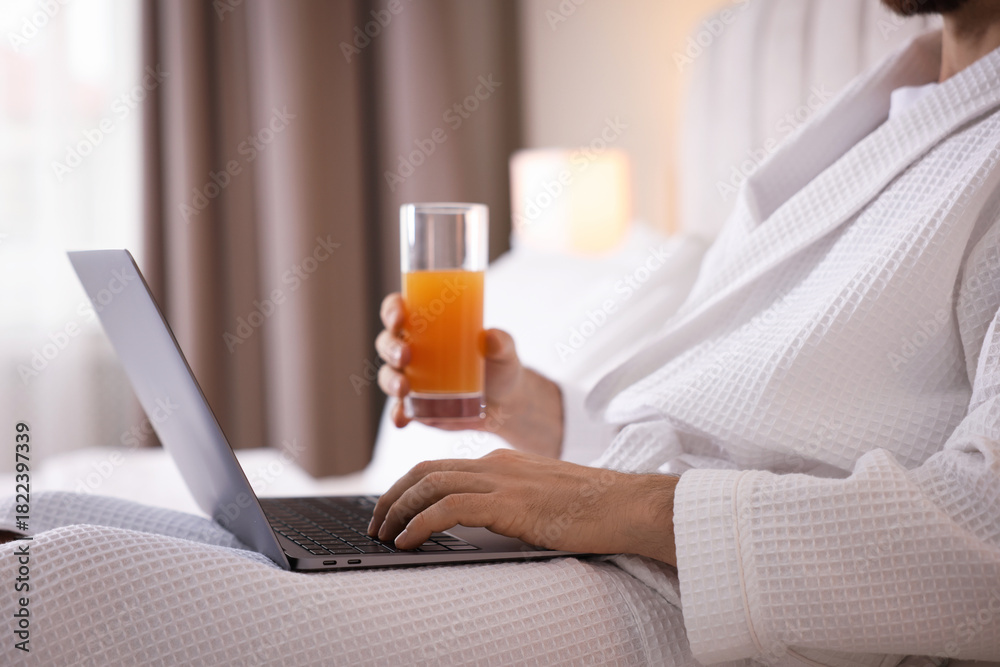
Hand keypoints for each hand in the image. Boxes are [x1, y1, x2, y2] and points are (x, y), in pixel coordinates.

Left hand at [367, 449, 678, 564]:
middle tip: (374, 524)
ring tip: (382, 535)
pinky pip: (449, 508)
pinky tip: (407, 540)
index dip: (408, 487)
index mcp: (503, 461)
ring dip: (397, 511)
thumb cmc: (594, 509)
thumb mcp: (541, 500)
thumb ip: (510, 503)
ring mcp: (503, 480)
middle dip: (391, 497)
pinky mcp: (510, 503)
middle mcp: (497, 463)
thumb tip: (481, 523)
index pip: (441, 467)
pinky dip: (419, 524)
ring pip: (430, 485)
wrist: (628, 506)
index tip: (391, 511)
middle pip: (425, 470)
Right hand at [375, 293, 563, 456]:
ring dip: (390, 381)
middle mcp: (412, 349)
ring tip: (404, 388)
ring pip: (388, 375)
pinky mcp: (416, 406)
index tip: (400, 318)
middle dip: (391, 348)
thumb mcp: (504, 350)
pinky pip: (399, 409)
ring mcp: (412, 379)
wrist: (506, 403)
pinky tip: (402, 419)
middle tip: (406, 356)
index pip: (399, 311)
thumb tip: (490, 336)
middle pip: (387, 343)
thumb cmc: (500, 365)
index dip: (392, 310)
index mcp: (427, 325)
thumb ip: (500, 342)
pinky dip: (397, 414)